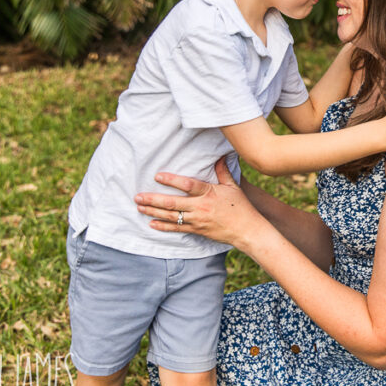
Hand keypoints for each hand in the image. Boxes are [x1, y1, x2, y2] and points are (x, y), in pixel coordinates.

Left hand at [134, 159, 263, 246]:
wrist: (247, 230)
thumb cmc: (241, 207)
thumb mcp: (233, 186)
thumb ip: (222, 171)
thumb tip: (219, 155)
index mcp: (208, 193)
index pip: (187, 185)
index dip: (171, 180)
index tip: (157, 176)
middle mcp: (200, 207)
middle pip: (172, 203)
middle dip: (153, 199)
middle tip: (137, 196)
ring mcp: (197, 220)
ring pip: (171, 216)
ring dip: (153, 212)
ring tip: (139, 207)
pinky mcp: (197, 230)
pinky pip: (177, 228)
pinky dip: (163, 226)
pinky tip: (151, 223)